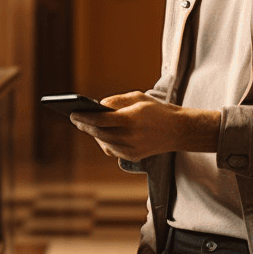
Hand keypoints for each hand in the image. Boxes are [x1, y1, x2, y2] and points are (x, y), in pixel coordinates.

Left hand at [69, 91, 219, 161]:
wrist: (179, 130)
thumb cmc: (157, 110)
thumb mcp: (138, 97)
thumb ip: (116, 101)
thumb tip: (98, 106)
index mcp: (130, 119)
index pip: (100, 120)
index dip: (84, 117)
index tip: (73, 113)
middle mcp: (130, 136)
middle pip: (99, 133)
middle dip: (85, 126)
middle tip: (75, 119)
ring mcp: (132, 149)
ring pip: (104, 143)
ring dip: (94, 134)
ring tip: (85, 126)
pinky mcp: (134, 156)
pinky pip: (113, 150)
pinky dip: (105, 142)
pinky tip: (99, 135)